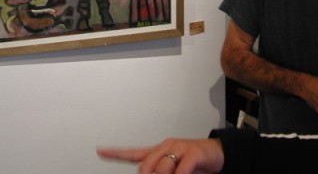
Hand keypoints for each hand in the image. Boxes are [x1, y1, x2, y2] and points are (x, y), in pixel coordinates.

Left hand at [97, 137, 223, 173]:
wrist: (217, 154)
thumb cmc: (194, 163)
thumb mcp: (174, 169)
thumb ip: (160, 172)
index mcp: (159, 151)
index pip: (133, 152)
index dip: (116, 153)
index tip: (100, 150)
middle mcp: (167, 146)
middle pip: (147, 166)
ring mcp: (180, 147)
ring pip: (162, 167)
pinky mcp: (193, 152)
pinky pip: (181, 168)